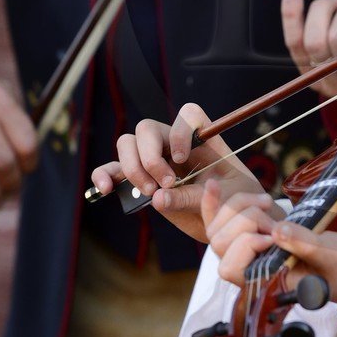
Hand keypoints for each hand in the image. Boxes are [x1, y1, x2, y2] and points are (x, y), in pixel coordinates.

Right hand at [91, 103, 265, 241]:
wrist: (225, 222)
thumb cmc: (232, 203)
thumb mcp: (222, 200)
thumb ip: (192, 197)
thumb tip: (158, 199)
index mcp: (203, 139)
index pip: (188, 114)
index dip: (180, 131)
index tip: (182, 158)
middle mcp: (175, 144)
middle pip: (147, 128)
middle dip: (149, 157)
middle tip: (165, 184)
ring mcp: (154, 160)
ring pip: (127, 145)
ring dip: (132, 169)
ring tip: (150, 193)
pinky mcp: (140, 180)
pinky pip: (113, 170)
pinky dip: (104, 175)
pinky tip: (105, 189)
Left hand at [204, 184, 336, 309]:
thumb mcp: (330, 256)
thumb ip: (304, 245)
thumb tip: (279, 231)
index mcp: (267, 283)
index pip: (232, 267)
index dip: (248, 245)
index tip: (273, 235)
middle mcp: (252, 271)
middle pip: (221, 243)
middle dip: (245, 222)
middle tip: (275, 218)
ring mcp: (249, 254)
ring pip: (218, 229)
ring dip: (239, 209)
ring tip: (269, 204)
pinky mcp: (253, 237)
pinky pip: (223, 222)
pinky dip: (215, 204)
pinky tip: (215, 184)